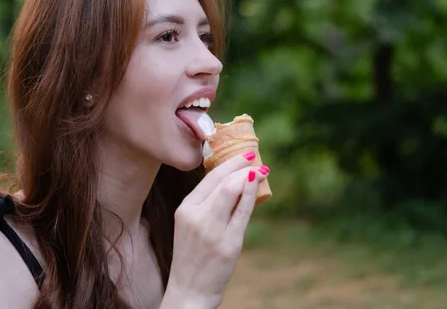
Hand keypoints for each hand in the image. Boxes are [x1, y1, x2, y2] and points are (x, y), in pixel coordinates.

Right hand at [164, 152, 268, 308]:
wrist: (189, 291)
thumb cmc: (192, 257)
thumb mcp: (190, 226)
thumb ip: (206, 205)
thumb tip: (232, 182)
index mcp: (185, 209)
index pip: (208, 178)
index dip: (227, 163)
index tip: (242, 155)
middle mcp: (196, 216)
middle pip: (221, 180)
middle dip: (239, 164)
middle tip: (253, 156)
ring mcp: (212, 229)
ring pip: (232, 190)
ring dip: (249, 175)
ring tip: (261, 169)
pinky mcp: (228, 243)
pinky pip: (243, 211)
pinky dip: (251, 193)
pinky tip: (258, 182)